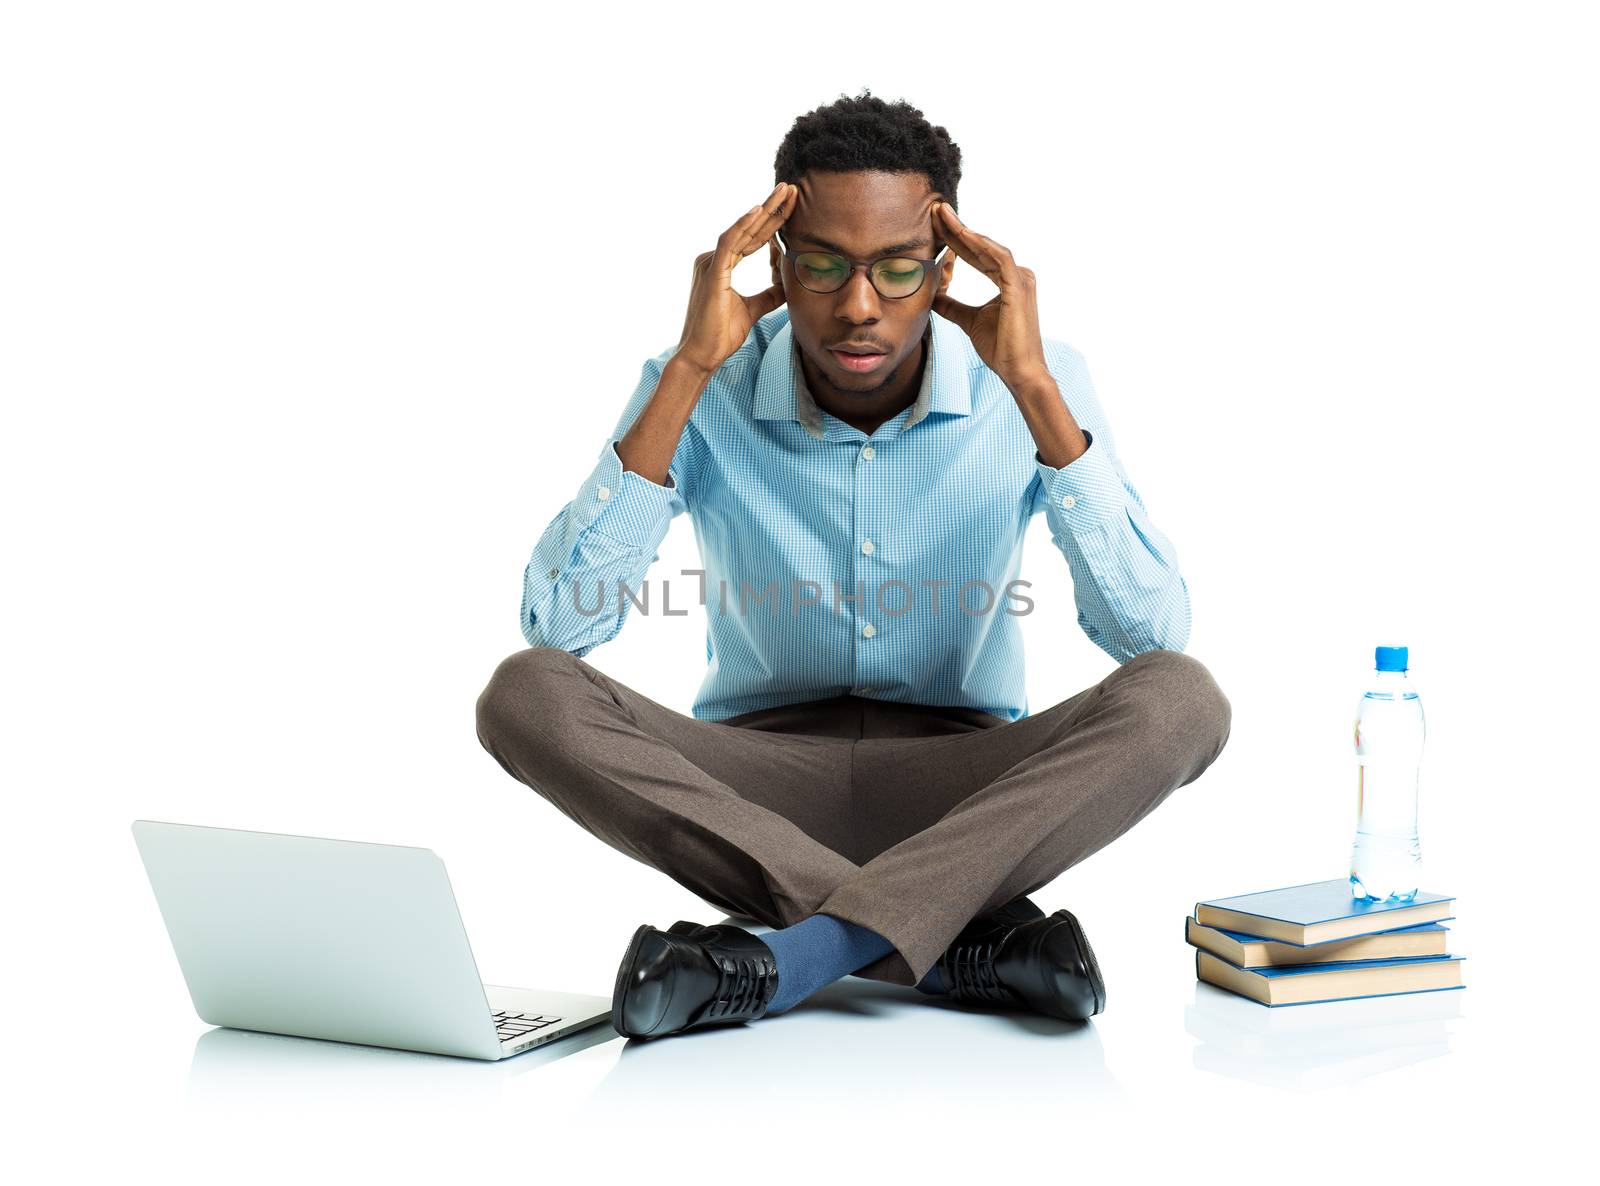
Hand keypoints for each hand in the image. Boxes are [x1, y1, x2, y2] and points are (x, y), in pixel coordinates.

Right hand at [675, 182, 797, 374]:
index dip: (773, 224)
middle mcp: (713, 259)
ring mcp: (710, 263)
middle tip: (792, 189)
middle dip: (772, 209)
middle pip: (749, 231)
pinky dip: (744, 226)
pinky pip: (730, 243)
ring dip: (765, 210)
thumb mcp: (753, 310)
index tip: (792, 208)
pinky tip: (760, 211)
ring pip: (742, 231)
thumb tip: (786, 285)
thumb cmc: (720, 335)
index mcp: (721, 266)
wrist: (701, 356)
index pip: (752, 240)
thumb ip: (769, 295)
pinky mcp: (712, 272)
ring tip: (784, 192)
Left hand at [930, 202, 1049, 389]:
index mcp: (1007, 280)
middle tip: (935, 209)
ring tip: (943, 216)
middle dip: (957, 228)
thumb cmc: (1000, 348)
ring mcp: (1021, 278)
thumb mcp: (968, 321)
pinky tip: (962, 235)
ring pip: (988, 248)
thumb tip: (933, 296)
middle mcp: (1017, 274)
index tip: (935, 225)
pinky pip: (999, 258)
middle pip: (982, 246)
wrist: (1018, 371)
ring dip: (965, 231)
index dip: (955, 240)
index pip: (977, 255)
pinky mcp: (1019, 287)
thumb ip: (952, 306)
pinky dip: (980, 246)